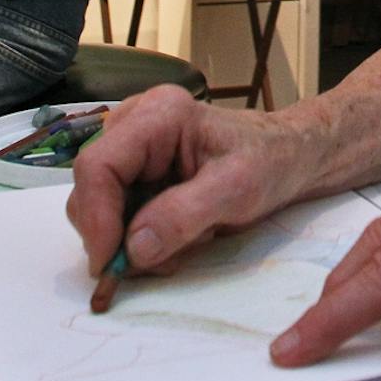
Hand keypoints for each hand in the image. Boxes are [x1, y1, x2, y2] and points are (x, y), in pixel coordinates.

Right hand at [66, 85, 312, 280]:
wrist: (290, 158)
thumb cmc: (271, 162)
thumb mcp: (238, 190)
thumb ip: (183, 215)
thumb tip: (133, 248)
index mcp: (158, 115)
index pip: (97, 166)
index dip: (96, 218)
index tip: (110, 265)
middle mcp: (135, 125)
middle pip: (90, 188)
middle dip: (114, 235)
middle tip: (155, 264)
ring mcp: (133, 149)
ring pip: (99, 207)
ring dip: (130, 240)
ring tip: (179, 245)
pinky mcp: (137, 173)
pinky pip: (117, 215)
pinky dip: (139, 239)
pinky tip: (176, 239)